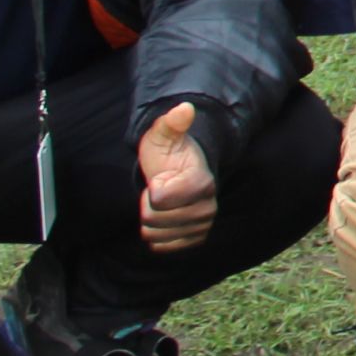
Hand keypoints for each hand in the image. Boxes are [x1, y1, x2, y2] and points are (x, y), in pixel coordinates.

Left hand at [137, 103, 217, 253]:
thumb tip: (184, 109)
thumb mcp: (163, 136)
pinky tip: (165, 219)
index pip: (158, 201)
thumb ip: (171, 124)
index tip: (160, 179)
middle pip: (154, 221)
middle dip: (148, 207)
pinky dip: (157, 235)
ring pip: (156, 236)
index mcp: (201, 182)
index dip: (151, 190)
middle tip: (160, 191)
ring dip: (152, 221)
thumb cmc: (169, 155)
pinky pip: (162, 247)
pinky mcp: (195, 239)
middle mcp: (207, 207)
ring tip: (163, 204)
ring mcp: (202, 225)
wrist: (182, 175)